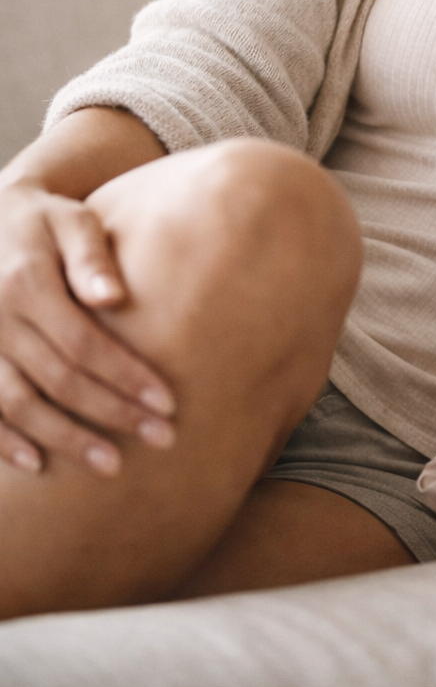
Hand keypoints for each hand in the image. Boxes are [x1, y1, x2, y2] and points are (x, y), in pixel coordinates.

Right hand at [0, 181, 175, 475]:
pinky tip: (38, 464)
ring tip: (111, 466)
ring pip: (18, 404)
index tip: (168, 403)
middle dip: (112, 414)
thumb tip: (113, 298)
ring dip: (65, 439)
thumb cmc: (44, 220)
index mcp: (26, 283)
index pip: (84, 344)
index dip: (126, 377)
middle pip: (59, 380)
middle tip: (160, 439)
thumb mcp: (70, 220)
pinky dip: (5, 441)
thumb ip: (90, 256)